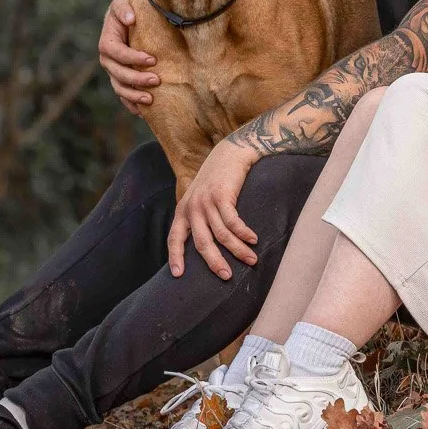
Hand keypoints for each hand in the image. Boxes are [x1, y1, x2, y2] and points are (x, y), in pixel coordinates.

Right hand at [98, 0, 158, 111]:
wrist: (138, 12)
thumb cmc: (132, 4)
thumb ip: (124, 8)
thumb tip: (130, 19)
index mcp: (107, 39)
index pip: (115, 52)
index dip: (131, 58)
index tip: (152, 59)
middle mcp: (108, 58)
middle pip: (117, 73)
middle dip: (135, 79)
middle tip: (156, 80)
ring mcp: (114, 70)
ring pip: (119, 87)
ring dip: (133, 95)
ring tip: (150, 99)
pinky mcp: (123, 78)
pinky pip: (123, 95)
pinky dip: (131, 104)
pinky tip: (143, 112)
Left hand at [168, 139, 260, 279]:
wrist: (230, 152)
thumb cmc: (217, 178)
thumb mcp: (200, 197)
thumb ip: (198, 218)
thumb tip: (205, 245)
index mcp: (183, 210)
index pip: (174, 238)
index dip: (175, 257)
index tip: (177, 275)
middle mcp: (192, 208)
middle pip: (201, 243)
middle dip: (214, 262)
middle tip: (226, 276)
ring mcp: (206, 202)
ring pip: (221, 234)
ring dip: (237, 250)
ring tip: (251, 260)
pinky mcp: (222, 196)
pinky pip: (233, 221)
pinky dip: (243, 233)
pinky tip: (253, 240)